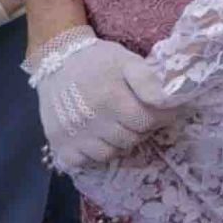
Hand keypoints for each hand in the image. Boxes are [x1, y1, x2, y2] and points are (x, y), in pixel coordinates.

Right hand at [34, 36, 170, 172]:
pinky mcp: (58, 142)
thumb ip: (147, 81)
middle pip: (129, 140)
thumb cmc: (98, 60)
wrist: (57, 60)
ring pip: (108, 154)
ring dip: (119, 144)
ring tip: (121, 128)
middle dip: (142, 131)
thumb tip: (165, 101)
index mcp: (111, 98)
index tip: (162, 113)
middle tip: (141, 119)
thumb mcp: (128, 60)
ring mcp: (73, 134)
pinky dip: (92, 155)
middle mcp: (91, 120)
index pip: (146, 122)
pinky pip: (82, 161)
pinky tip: (98, 139)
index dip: (160, 119)